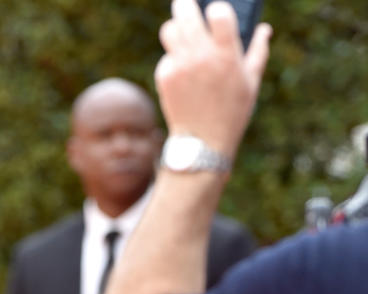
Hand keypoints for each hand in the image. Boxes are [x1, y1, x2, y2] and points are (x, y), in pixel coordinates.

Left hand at [156, 0, 271, 158]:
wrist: (202, 144)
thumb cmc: (231, 113)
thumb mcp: (251, 83)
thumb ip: (258, 52)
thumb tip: (265, 29)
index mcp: (226, 53)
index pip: (218, 11)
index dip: (216, 10)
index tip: (216, 14)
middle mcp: (201, 55)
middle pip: (184, 10)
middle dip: (185, 4)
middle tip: (187, 5)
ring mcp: (180, 66)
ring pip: (168, 29)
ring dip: (175, 28)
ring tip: (182, 34)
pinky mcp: (165, 78)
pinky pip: (165, 57)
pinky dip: (172, 60)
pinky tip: (181, 71)